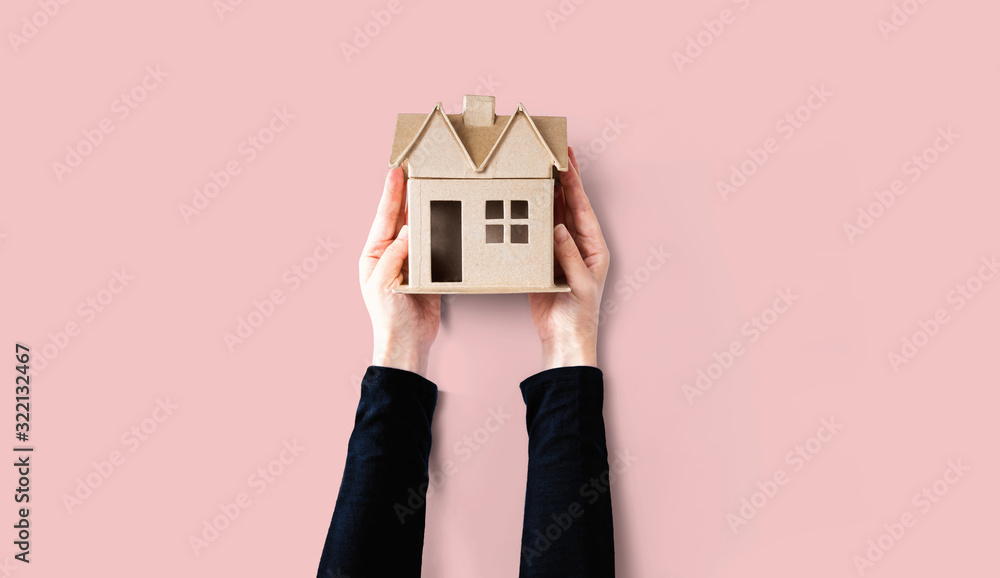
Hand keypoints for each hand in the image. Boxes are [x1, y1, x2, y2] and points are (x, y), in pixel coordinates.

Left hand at [359, 168, 439, 376]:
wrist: (408, 343)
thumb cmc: (389, 318)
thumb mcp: (385, 283)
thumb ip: (395, 255)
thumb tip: (408, 231)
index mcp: (374, 255)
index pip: (383, 218)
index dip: (390, 194)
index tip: (396, 172)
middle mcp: (391, 255)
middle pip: (401, 220)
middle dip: (408, 197)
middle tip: (417, 173)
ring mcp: (410, 263)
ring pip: (420, 231)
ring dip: (427, 213)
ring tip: (434, 191)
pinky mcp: (429, 272)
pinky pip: (436, 248)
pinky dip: (442, 235)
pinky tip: (448, 222)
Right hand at [529, 147, 610, 368]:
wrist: (564, 339)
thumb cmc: (580, 314)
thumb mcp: (579, 283)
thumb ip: (569, 256)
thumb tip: (558, 228)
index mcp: (593, 247)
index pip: (583, 208)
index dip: (575, 183)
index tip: (568, 160)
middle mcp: (577, 244)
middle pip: (569, 206)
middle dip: (563, 180)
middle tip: (555, 154)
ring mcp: (559, 251)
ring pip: (552, 216)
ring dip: (546, 195)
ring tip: (538, 170)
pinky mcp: (543, 261)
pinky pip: (536, 234)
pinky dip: (530, 218)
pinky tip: (524, 202)